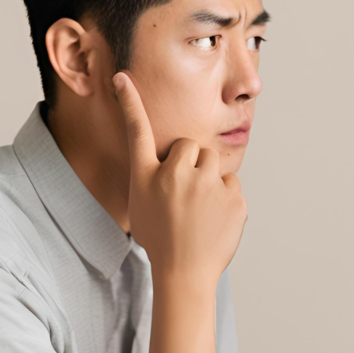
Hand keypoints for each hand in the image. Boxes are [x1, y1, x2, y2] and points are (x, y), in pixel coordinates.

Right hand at [113, 70, 247, 283]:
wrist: (184, 275)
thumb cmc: (161, 241)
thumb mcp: (142, 206)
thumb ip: (156, 178)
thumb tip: (175, 160)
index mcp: (146, 177)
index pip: (137, 132)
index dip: (129, 103)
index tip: (121, 77)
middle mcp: (173, 175)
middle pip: (191, 147)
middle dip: (191, 165)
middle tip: (185, 198)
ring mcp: (205, 185)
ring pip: (213, 164)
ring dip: (209, 181)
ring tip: (199, 212)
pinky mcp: (232, 197)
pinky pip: (231, 186)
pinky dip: (226, 201)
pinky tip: (214, 222)